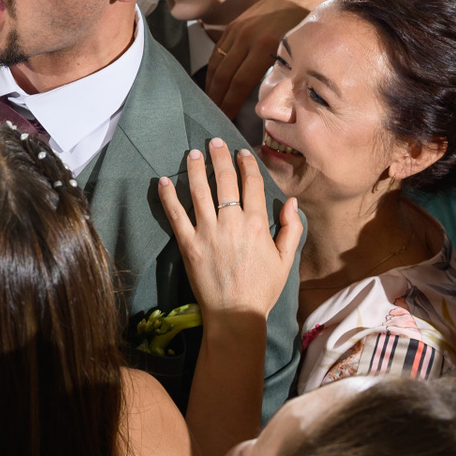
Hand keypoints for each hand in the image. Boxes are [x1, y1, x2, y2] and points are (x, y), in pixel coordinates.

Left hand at [157, 139, 300, 319]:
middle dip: (220, 157)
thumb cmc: (262, 289)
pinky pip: (176, 215)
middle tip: (214, 141)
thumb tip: (292, 202)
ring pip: (199, 191)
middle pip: (225, 180)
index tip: (242, 152)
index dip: (247, 164)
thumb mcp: (286, 260)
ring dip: (195, 168)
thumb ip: (291, 229)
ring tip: (192, 153)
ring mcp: (208, 232)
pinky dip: (168, 196)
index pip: (251, 184)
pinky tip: (163, 181)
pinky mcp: (189, 244)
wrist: (236, 314)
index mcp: (256, 224)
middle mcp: (231, 222)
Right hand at [202, 0, 334, 118]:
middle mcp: (246, 38)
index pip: (239, 85)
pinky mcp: (232, 26)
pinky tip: (213, 84)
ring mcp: (237, 30)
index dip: (230, 105)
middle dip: (217, 100)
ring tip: (211, 105)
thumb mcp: (299, 53)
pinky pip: (217, 52)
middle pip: (224, 77)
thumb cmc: (305, 28)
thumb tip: (273, 104)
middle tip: (214, 118)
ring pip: (216, 65)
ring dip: (211, 87)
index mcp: (264, 48)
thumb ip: (284, 75)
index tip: (226, 120)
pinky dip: (213, 70)